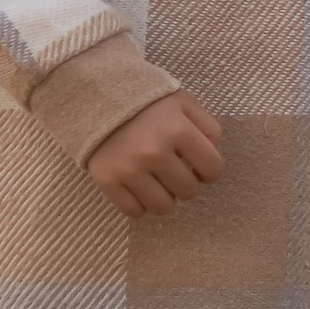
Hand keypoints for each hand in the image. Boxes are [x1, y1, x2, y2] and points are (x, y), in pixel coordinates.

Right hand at [86, 89, 224, 216]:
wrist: (97, 97)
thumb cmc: (147, 101)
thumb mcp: (184, 103)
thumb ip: (207, 127)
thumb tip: (212, 158)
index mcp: (178, 130)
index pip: (212, 169)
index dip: (210, 171)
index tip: (199, 168)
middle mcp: (154, 152)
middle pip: (188, 192)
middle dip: (186, 183)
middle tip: (175, 171)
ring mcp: (130, 169)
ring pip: (163, 207)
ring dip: (165, 197)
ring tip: (158, 180)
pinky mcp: (108, 181)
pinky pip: (134, 211)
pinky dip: (140, 204)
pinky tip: (138, 186)